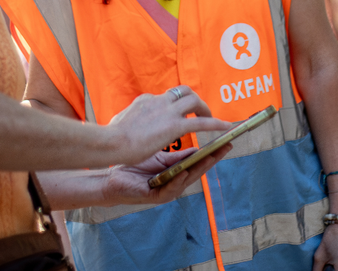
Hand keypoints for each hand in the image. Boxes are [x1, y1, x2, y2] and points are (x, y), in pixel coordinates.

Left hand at [102, 144, 231, 206]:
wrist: (111, 179)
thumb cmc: (134, 166)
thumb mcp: (158, 157)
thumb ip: (175, 153)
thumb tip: (192, 140)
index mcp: (176, 171)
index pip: (197, 160)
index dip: (211, 151)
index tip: (225, 140)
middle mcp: (174, 182)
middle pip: (197, 170)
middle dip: (213, 158)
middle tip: (226, 147)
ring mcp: (166, 191)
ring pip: (187, 180)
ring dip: (200, 169)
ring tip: (210, 158)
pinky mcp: (154, 196)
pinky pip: (169, 189)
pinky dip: (178, 181)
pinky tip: (184, 173)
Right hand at [108, 86, 231, 165]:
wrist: (111, 142)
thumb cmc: (110, 136)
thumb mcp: (119, 120)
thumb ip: (126, 118)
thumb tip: (123, 119)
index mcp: (146, 100)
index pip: (165, 97)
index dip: (174, 105)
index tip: (177, 114)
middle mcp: (159, 101)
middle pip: (183, 91)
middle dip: (194, 100)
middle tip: (200, 111)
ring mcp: (167, 112)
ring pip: (194, 101)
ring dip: (205, 109)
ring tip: (213, 119)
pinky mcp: (174, 126)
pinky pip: (201, 122)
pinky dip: (215, 123)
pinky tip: (225, 127)